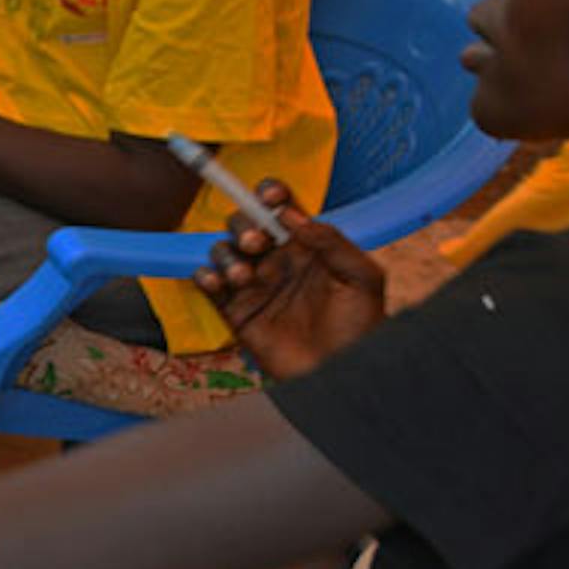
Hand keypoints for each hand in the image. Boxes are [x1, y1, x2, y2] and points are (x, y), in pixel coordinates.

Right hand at [190, 183, 387, 379]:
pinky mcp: (235, 311)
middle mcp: (276, 259)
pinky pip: (208, 284)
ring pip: (223, 250)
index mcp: (306, 245)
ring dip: (226, 255)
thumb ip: (334, 242)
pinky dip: (205, 277)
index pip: (280, 207)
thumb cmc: (361, 328)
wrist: (344, 375)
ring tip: (243, 277)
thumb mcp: (363, 279)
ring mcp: (253, 284)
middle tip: (257, 244)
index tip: (271, 197)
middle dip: (244, 226)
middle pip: (244, 223)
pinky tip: (217, 282)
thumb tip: (294, 217)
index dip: (270, 194)